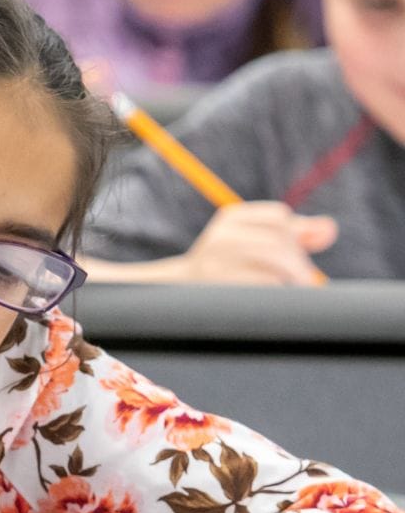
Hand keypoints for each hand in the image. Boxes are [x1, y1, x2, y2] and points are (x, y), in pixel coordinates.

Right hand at [183, 201, 336, 284]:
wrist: (182, 290)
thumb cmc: (227, 264)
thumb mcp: (257, 241)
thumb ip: (296, 233)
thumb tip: (330, 229)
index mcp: (231, 218)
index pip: (279, 217)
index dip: (295, 236)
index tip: (296, 254)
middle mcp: (222, 235)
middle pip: (280, 239)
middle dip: (299, 261)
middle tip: (304, 280)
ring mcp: (218, 260)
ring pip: (275, 259)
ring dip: (294, 276)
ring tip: (294, 288)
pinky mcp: (222, 284)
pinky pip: (266, 283)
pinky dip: (279, 290)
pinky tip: (275, 296)